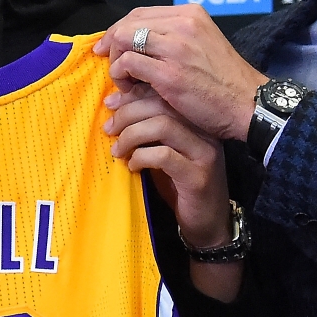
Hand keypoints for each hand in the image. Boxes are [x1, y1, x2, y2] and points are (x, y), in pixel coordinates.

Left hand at [94, 6, 267, 141]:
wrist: (248, 104)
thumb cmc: (225, 81)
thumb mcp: (204, 44)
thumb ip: (176, 38)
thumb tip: (140, 42)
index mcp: (191, 14)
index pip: (142, 13)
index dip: (120, 28)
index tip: (109, 45)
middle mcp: (183, 24)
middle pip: (129, 23)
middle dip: (112, 42)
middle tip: (107, 62)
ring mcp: (176, 48)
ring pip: (124, 40)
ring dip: (116, 61)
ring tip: (125, 80)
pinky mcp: (169, 73)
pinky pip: (127, 63)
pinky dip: (120, 75)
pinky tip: (129, 88)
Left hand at [104, 83, 231, 247]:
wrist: (207, 222)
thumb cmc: (179, 184)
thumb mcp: (162, 151)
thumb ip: (147, 130)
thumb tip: (115, 109)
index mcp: (195, 119)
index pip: (163, 94)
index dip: (132, 96)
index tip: (109, 105)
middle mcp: (204, 130)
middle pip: (162, 105)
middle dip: (127, 114)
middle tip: (109, 129)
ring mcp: (204, 152)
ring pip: (164, 126)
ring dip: (132, 135)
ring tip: (117, 150)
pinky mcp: (198, 175)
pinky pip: (164, 155)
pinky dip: (141, 157)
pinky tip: (133, 166)